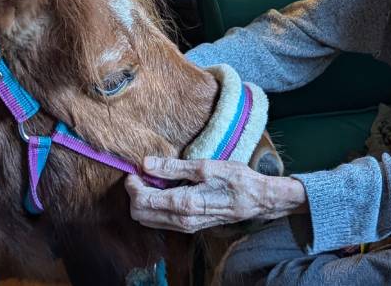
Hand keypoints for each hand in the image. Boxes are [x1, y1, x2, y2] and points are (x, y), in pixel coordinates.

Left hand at [125, 157, 306, 233]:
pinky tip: (164, 190)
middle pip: (140, 214)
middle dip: (135, 194)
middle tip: (142, 174)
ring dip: (143, 201)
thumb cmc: (235, 179)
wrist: (257, 200)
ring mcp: (185, 226)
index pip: (142, 200)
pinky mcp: (189, 226)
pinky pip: (161, 221)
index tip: (137, 169)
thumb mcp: (204, 167)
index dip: (133, 184)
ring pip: (148, 220)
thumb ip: (173, 167)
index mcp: (183, 204)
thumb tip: (146, 163)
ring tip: (152, 180)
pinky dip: (154, 207)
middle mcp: (181, 220)